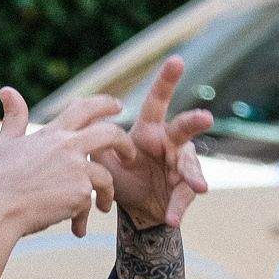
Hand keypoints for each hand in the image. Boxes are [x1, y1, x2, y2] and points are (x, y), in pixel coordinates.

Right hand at [0, 88, 136, 239]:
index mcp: (53, 133)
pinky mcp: (80, 193)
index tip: (118, 106)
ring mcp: (76, 170)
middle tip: (131, 155)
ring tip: (104, 205)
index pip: (85, 108)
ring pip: (106, 176)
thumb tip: (6, 90)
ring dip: (109, 192)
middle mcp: (68, 146)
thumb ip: (13, 117)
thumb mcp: (5, 143)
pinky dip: (84, 215)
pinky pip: (90, 203)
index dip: (105, 103)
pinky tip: (77, 226)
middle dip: (125, 143)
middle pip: (111, 134)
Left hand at [98, 56, 211, 228]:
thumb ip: (94, 142)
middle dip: (194, 122)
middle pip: (184, 128)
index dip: (166, 81)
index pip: (157, 102)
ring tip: (198, 187)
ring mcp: (181, 164)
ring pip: (189, 165)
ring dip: (192, 175)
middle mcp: (170, 142)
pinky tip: (171, 218)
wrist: (135, 209)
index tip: (176, 60)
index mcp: (148, 129)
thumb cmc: (121, 175)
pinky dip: (176, 208)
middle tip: (204, 118)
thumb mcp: (102, 159)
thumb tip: (74, 121)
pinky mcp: (186, 187)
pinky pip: (183, 196)